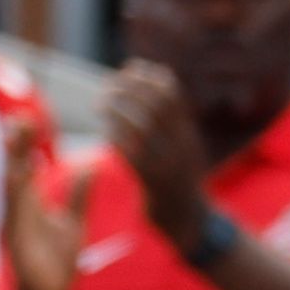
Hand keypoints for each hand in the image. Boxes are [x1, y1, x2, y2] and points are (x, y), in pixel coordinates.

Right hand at [0, 117, 98, 289]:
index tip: (30, 118)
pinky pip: (13, 213)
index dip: (25, 142)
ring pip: (9, 185)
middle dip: (14, 143)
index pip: (25, 164)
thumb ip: (79, 194)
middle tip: (19, 117)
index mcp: (29, 203)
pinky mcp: (15, 242)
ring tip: (10, 134)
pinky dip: (13, 192)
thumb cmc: (58, 262)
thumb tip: (90, 167)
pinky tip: (15, 173)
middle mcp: (18, 209)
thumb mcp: (73, 221)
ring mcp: (14, 224)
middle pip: (13, 168)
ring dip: (9, 160)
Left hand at [98, 61, 213, 246]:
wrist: (189, 220)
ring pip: (141, 127)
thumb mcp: (181, 148)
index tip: (131, 69)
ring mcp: (168, 164)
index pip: (171, 94)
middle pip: (154, 106)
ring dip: (117, 111)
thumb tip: (149, 90)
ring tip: (100, 105)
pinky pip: (132, 154)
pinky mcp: (153, 182)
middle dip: (129, 89)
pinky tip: (106, 131)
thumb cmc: (177, 181)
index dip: (149, 76)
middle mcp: (180, 146)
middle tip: (108, 86)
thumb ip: (169, 124)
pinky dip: (117, 138)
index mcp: (187, 134)